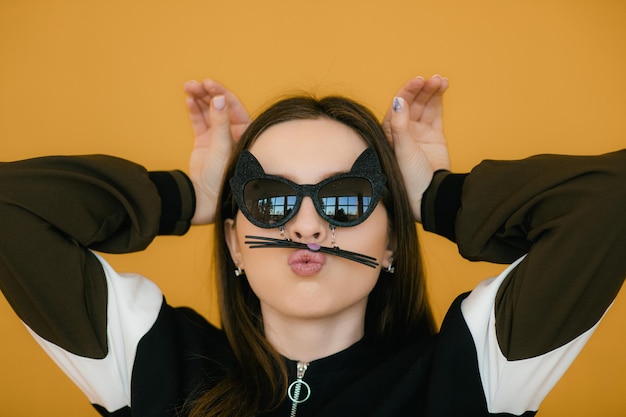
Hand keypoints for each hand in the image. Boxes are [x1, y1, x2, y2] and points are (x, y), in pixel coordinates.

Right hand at [184, 79, 250, 223]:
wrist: (206, 198)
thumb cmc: (222, 176)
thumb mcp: (222, 146)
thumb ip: (220, 122)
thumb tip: (218, 98)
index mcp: (246, 133)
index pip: (235, 108)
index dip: (222, 94)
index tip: (210, 84)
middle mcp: (233, 133)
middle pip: (221, 107)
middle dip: (209, 94)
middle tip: (196, 83)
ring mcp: (218, 137)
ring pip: (209, 112)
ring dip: (200, 99)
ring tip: (188, 87)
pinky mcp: (205, 142)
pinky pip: (199, 121)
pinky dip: (194, 110)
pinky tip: (189, 99)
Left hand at [382, 75, 450, 221]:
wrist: (429, 196)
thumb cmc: (410, 178)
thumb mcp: (403, 150)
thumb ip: (400, 125)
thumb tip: (398, 100)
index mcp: (390, 133)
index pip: (398, 106)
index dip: (407, 92)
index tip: (417, 81)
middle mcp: (403, 131)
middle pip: (412, 103)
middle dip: (422, 89)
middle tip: (433, 80)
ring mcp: (419, 133)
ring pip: (425, 106)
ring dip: (432, 91)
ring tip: (441, 80)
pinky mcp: (434, 136)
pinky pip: (435, 113)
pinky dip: (438, 100)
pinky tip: (442, 87)